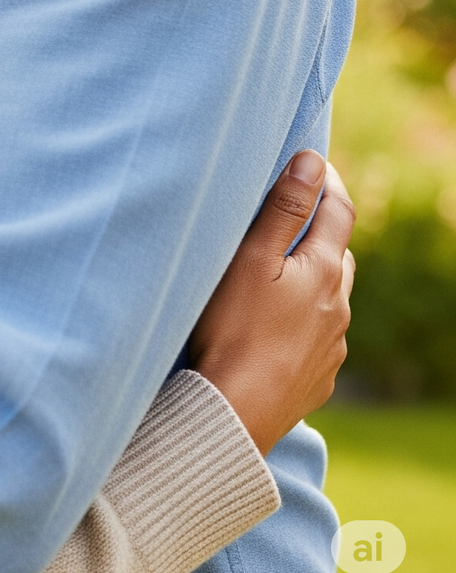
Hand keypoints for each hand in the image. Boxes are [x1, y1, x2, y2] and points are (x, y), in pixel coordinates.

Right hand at [189, 150, 354, 454]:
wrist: (235, 410)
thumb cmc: (233, 327)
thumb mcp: (251, 257)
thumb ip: (283, 208)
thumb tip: (312, 161)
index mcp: (324, 271)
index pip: (338, 212)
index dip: (327, 182)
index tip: (313, 163)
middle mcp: (338, 306)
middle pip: (338, 255)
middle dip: (320, 232)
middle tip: (291, 218)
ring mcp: (332, 345)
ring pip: (329, 298)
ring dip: (312, 279)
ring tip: (277, 276)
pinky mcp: (318, 375)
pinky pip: (318, 336)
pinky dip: (302, 320)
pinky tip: (273, 327)